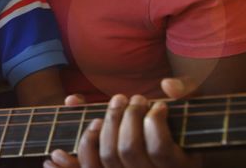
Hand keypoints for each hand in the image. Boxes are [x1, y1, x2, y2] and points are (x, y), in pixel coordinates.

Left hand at [44, 78, 201, 167]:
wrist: (173, 141)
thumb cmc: (182, 121)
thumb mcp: (190, 104)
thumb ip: (186, 90)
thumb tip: (168, 87)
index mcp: (178, 163)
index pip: (159, 148)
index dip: (153, 123)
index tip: (157, 104)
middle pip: (129, 150)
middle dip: (122, 118)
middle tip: (126, 98)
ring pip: (108, 159)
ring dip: (100, 130)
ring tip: (102, 115)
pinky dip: (69, 164)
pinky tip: (55, 154)